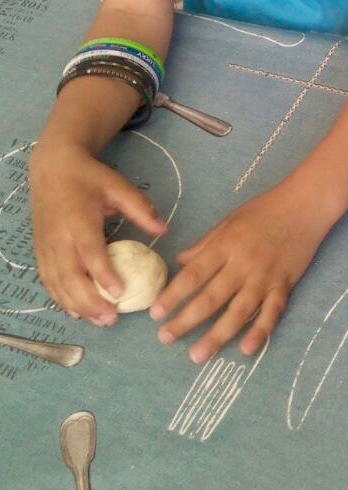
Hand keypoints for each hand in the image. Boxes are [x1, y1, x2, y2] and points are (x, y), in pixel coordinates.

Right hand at [29, 141, 166, 325]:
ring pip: (57, 283)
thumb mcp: (119, 186)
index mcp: (78, 221)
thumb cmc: (90, 178)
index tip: (119, 293)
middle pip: (70, 276)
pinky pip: (48, 281)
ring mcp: (46, 247)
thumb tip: (164, 230)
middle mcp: (58, 238)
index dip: (103, 275)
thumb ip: (141, 208)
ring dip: (76, 306)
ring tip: (100, 321)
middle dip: (89, 301)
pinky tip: (77, 312)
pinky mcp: (40, 252)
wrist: (53, 168)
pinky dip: (60, 299)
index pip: (89, 253)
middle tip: (112, 319)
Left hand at [151, 183, 327, 363]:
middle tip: (165, 339)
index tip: (156, 313)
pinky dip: (260, 331)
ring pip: (238, 311)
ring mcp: (265, 277)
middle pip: (211, 298)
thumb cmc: (265, 209)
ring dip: (217, 336)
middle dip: (186, 320)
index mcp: (226, 245)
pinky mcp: (285, 284)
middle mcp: (243, 264)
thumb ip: (205, 244)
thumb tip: (180, 263)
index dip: (173, 295)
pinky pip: (271, 312)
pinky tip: (246, 349)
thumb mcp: (230, 220)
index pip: (194, 275)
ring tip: (197, 356)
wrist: (306, 205)